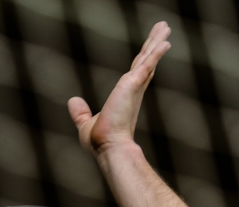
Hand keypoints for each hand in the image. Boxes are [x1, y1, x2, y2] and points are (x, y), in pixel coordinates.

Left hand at [68, 21, 170, 157]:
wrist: (108, 147)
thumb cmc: (100, 141)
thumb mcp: (85, 123)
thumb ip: (80, 112)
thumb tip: (72, 101)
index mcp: (126, 96)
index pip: (137, 72)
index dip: (145, 59)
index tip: (152, 47)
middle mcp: (134, 90)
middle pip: (146, 60)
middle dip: (154, 44)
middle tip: (164, 28)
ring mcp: (134, 87)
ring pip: (148, 58)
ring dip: (157, 41)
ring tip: (165, 26)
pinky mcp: (132, 85)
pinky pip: (147, 64)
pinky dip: (156, 53)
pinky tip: (165, 42)